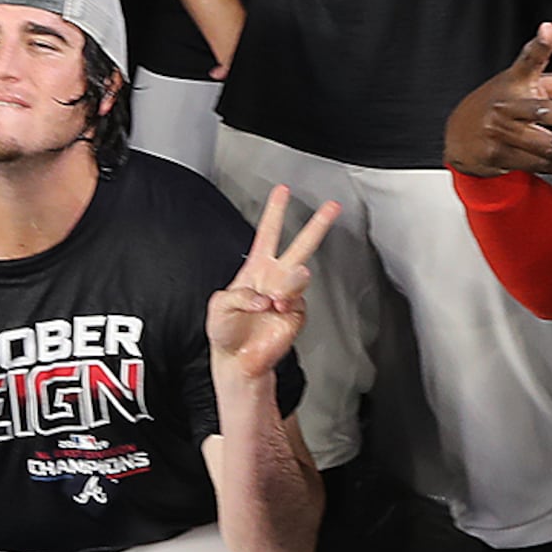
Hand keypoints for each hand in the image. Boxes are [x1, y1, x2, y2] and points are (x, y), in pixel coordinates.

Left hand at [206, 186, 338, 381]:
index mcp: (256, 267)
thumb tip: (264, 298)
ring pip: (300, 274)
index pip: (268, 232)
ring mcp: (288, 295)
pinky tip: (276, 310)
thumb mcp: (219, 305)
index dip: (275, 211)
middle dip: (318, 225)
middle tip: (332, 207)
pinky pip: (297, 301)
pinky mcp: (296, 315)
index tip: (283, 190)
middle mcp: (275, 277)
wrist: (238, 360)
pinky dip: (286, 304)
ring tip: (276, 296)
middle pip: (302, 244)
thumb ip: (239, 295)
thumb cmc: (226, 330)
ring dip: (289, 281)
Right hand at [442, 22, 551, 179]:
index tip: (548, 31)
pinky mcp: (500, 156)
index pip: (528, 58)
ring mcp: (502, 132)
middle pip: (539, 110)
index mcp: (517, 80)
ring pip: (544, 146)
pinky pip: (538, 165)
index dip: (540, 44)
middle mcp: (508, 104)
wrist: (460, 136)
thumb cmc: (505, 104)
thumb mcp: (535, 85)